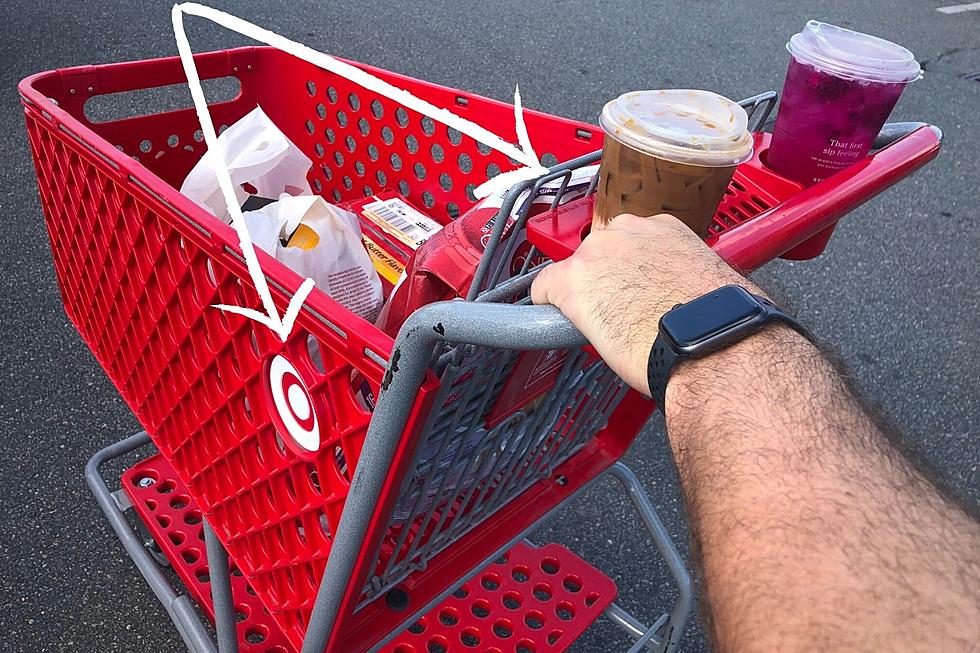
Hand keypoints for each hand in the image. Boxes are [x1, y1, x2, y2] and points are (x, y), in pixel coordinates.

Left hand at [530, 213, 762, 394]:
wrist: (709, 340)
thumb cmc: (720, 320)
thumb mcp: (709, 279)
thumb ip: (686, 274)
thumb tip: (684, 294)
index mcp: (663, 228)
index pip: (631, 243)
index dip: (628, 271)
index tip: (634, 289)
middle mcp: (626, 230)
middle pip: (600, 254)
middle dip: (606, 280)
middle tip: (622, 311)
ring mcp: (596, 253)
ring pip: (575, 271)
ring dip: (584, 294)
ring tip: (603, 325)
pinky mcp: (571, 281)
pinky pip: (544, 288)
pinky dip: (547, 305)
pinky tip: (559, 322)